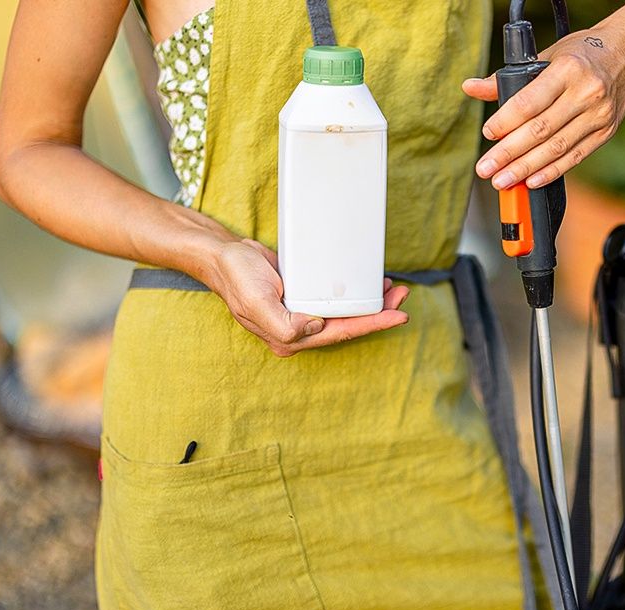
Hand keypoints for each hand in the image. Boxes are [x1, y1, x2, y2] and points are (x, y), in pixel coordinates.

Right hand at [207, 239, 408, 356]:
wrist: (221, 256)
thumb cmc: (236, 277)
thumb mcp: (256, 301)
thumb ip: (284, 324)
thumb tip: (316, 326)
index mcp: (289, 337)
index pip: (340, 334)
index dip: (373, 325)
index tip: (399, 316)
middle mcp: (298, 330)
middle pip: (348, 324)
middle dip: (379, 313)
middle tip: (403, 296)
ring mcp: (300, 314)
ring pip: (344, 312)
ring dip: (371, 302)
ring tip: (394, 289)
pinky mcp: (302, 296)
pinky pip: (334, 299)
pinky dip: (354, 292)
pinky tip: (367, 282)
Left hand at [462, 27, 624, 189]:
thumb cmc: (583, 52)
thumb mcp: (547, 55)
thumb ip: (508, 77)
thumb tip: (471, 88)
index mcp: (568, 69)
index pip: (530, 102)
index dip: (506, 121)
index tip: (489, 134)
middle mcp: (586, 93)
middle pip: (540, 130)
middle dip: (509, 153)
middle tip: (487, 168)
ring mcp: (598, 115)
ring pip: (556, 148)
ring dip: (526, 168)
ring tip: (503, 180)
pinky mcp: (605, 132)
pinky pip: (575, 157)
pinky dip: (552, 172)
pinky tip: (531, 181)